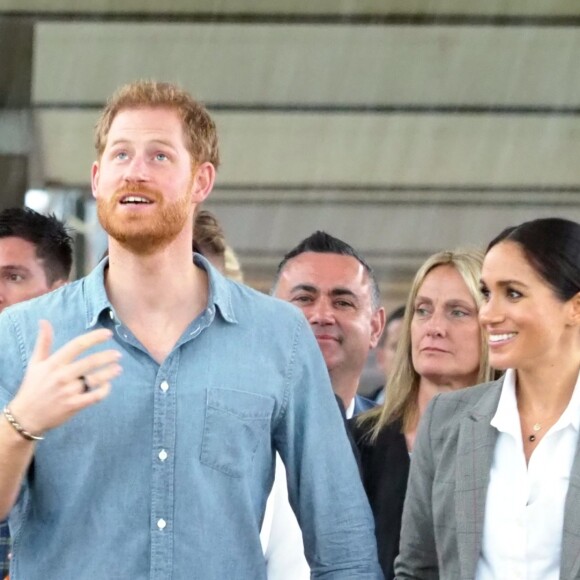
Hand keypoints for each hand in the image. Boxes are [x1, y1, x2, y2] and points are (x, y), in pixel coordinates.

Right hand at [8, 320, 121, 435]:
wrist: (26, 416)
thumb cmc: (32, 387)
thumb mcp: (35, 363)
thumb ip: (43, 342)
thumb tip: (44, 321)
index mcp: (53, 363)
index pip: (77, 345)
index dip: (94, 337)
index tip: (108, 334)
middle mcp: (61, 376)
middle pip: (90, 362)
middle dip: (107, 357)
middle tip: (118, 354)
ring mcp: (68, 391)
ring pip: (95, 379)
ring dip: (109, 373)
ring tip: (118, 369)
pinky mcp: (73, 405)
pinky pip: (94, 396)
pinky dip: (104, 390)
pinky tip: (107, 386)